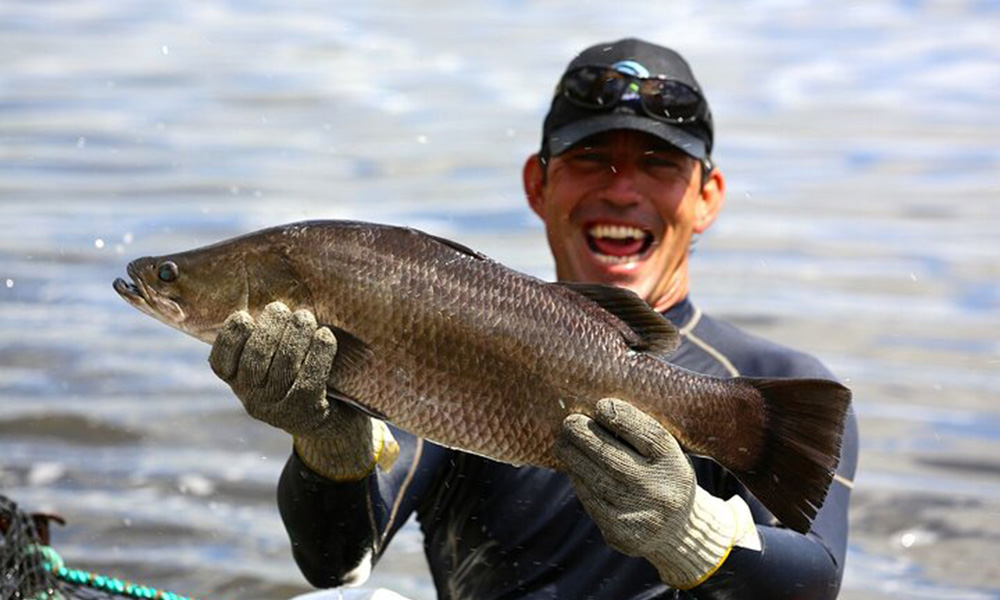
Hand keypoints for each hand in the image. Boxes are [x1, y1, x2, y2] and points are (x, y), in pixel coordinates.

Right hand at [209, 301, 396, 479]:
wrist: (332, 422)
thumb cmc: (299, 377)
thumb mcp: (275, 361)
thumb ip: (266, 337)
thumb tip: (270, 298)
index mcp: (238, 384)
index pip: (221, 362)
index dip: (230, 337)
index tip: (244, 316)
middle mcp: (253, 399)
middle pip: (255, 358)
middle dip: (269, 327)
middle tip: (282, 308)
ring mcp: (279, 409)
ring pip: (284, 365)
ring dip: (296, 334)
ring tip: (305, 316)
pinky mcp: (306, 413)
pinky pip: (310, 377)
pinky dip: (319, 352)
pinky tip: (325, 335)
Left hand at [555, 398, 756, 588]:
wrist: (677, 531)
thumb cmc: (663, 477)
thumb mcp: (667, 455)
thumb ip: (641, 435)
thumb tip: (595, 408)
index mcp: (674, 464)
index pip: (647, 434)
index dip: (620, 416)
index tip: (601, 405)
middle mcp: (659, 490)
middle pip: (611, 457)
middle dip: (584, 435)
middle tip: (569, 421)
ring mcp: (639, 514)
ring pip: (595, 479)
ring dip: (573, 457)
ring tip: (563, 442)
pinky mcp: (620, 533)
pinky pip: (591, 500)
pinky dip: (578, 480)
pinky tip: (572, 467)